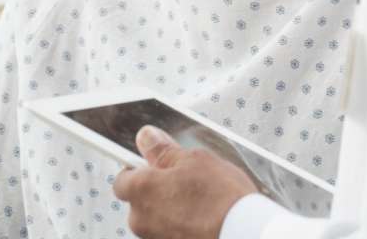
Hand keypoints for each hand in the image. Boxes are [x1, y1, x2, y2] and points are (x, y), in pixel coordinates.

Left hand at [113, 125, 259, 238]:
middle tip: (184, 179)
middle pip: (139, 200)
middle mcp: (141, 219)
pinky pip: (170, 231)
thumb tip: (146, 138)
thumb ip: (163, 150)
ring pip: (156, 217)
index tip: (153, 163)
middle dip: (157, 189)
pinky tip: (203, 216)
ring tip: (200, 199)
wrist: (244, 234)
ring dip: (170, 207)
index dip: (138, 168)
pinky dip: (181, 223)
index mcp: (140, 190)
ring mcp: (154, 238)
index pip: (122, 178)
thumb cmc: (221, 198)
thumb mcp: (194, 160)